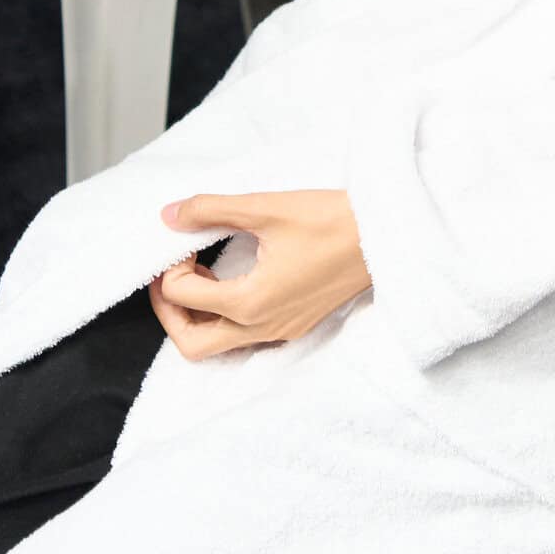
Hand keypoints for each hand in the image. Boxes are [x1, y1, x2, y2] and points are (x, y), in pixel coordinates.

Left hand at [149, 189, 371, 359]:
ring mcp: (280, 331)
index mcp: (249, 303)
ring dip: (198, 315)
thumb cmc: (330, 220)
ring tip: (201, 274)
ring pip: (218, 345)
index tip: (186, 238)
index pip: (183, 296)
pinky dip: (225, 316)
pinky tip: (233, 281)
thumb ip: (211, 210)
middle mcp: (261, 327)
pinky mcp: (295, 326)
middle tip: (170, 275)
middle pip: (192, 344)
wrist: (385, 235)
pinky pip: (245, 337)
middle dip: (170, 311)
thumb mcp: (266, 208)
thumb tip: (169, 214)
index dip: (172, 266)